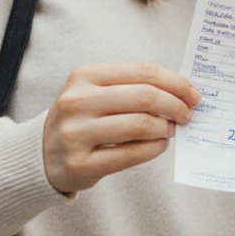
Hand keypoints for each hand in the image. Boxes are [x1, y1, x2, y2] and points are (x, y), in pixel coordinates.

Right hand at [42, 62, 199, 193]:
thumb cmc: (81, 119)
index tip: (192, 93)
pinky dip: (154, 148)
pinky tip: (160, 145)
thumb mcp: (95, 92)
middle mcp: (77, 101)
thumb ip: (131, 87)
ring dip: (165, 127)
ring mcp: (76, 133)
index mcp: (84, 76)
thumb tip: (180, 92)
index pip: (142, 71)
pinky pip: (130, 154)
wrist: (42, 154)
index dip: (175, 82)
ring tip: (171, 129)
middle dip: (175, 104)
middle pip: (144, 96)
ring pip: (138, 124)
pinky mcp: (80, 164)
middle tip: (187, 113)